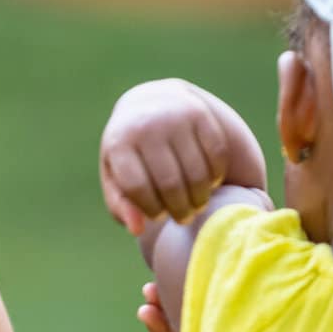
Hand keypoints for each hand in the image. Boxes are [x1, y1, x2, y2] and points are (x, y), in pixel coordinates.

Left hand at [99, 80, 260, 233]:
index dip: (152, 210)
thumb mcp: (116, 176)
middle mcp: (147, 125)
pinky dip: (216, 175)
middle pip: (171, 184)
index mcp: (119, 143)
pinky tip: (210, 182)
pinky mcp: (200, 114)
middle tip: (184, 217)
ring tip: (197, 204)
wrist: (151, 102)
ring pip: (197, 173)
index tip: (158, 216)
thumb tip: (137, 229)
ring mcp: (175, 117)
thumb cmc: (132, 152)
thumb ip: (121, 205)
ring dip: (200, 198)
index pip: (138, 189)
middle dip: (181, 210)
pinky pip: (216, 155)